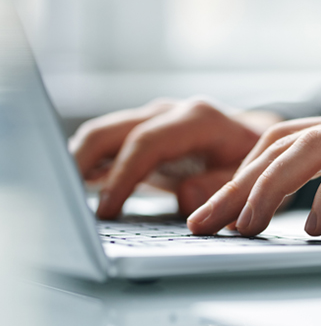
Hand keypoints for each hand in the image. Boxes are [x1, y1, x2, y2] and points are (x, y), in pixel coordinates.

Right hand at [69, 98, 280, 218]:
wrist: (252, 139)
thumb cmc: (253, 159)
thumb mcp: (251, 175)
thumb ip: (222, 187)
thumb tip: (186, 196)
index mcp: (196, 119)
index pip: (146, 142)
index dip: (122, 176)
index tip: (105, 212)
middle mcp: (168, 113)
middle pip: (111, 130)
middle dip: (81, 162)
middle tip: (64, 200)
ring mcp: (153, 121)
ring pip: (102, 134)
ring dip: (78, 161)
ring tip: (62, 194)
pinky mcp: (144, 135)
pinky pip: (108, 145)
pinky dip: (90, 164)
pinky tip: (77, 186)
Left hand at [188, 108, 320, 236]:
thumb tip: (290, 219)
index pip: (275, 143)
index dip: (242, 176)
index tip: (216, 212)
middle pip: (277, 146)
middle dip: (235, 187)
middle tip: (202, 223)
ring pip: (306, 147)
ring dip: (268, 187)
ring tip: (245, 226)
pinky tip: (314, 228)